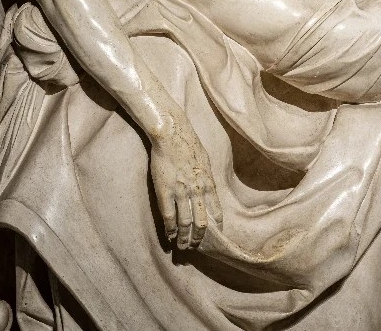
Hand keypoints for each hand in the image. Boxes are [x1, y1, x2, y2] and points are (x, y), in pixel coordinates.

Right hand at [150, 116, 222, 248]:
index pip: (216, 213)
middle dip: (199, 238)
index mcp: (208, 183)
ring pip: (185, 223)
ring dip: (184, 238)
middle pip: (201, 223)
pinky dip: (170, 229)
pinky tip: (170, 235)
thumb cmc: (188, 143)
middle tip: (195, 247)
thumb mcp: (205, 160)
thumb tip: (209, 189)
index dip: (215, 228)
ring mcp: (180, 192)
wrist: (171, 134)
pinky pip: (168, 216)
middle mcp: (197, 191)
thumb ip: (207, 178)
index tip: (213, 237)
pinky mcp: (164, 191)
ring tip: (182, 247)